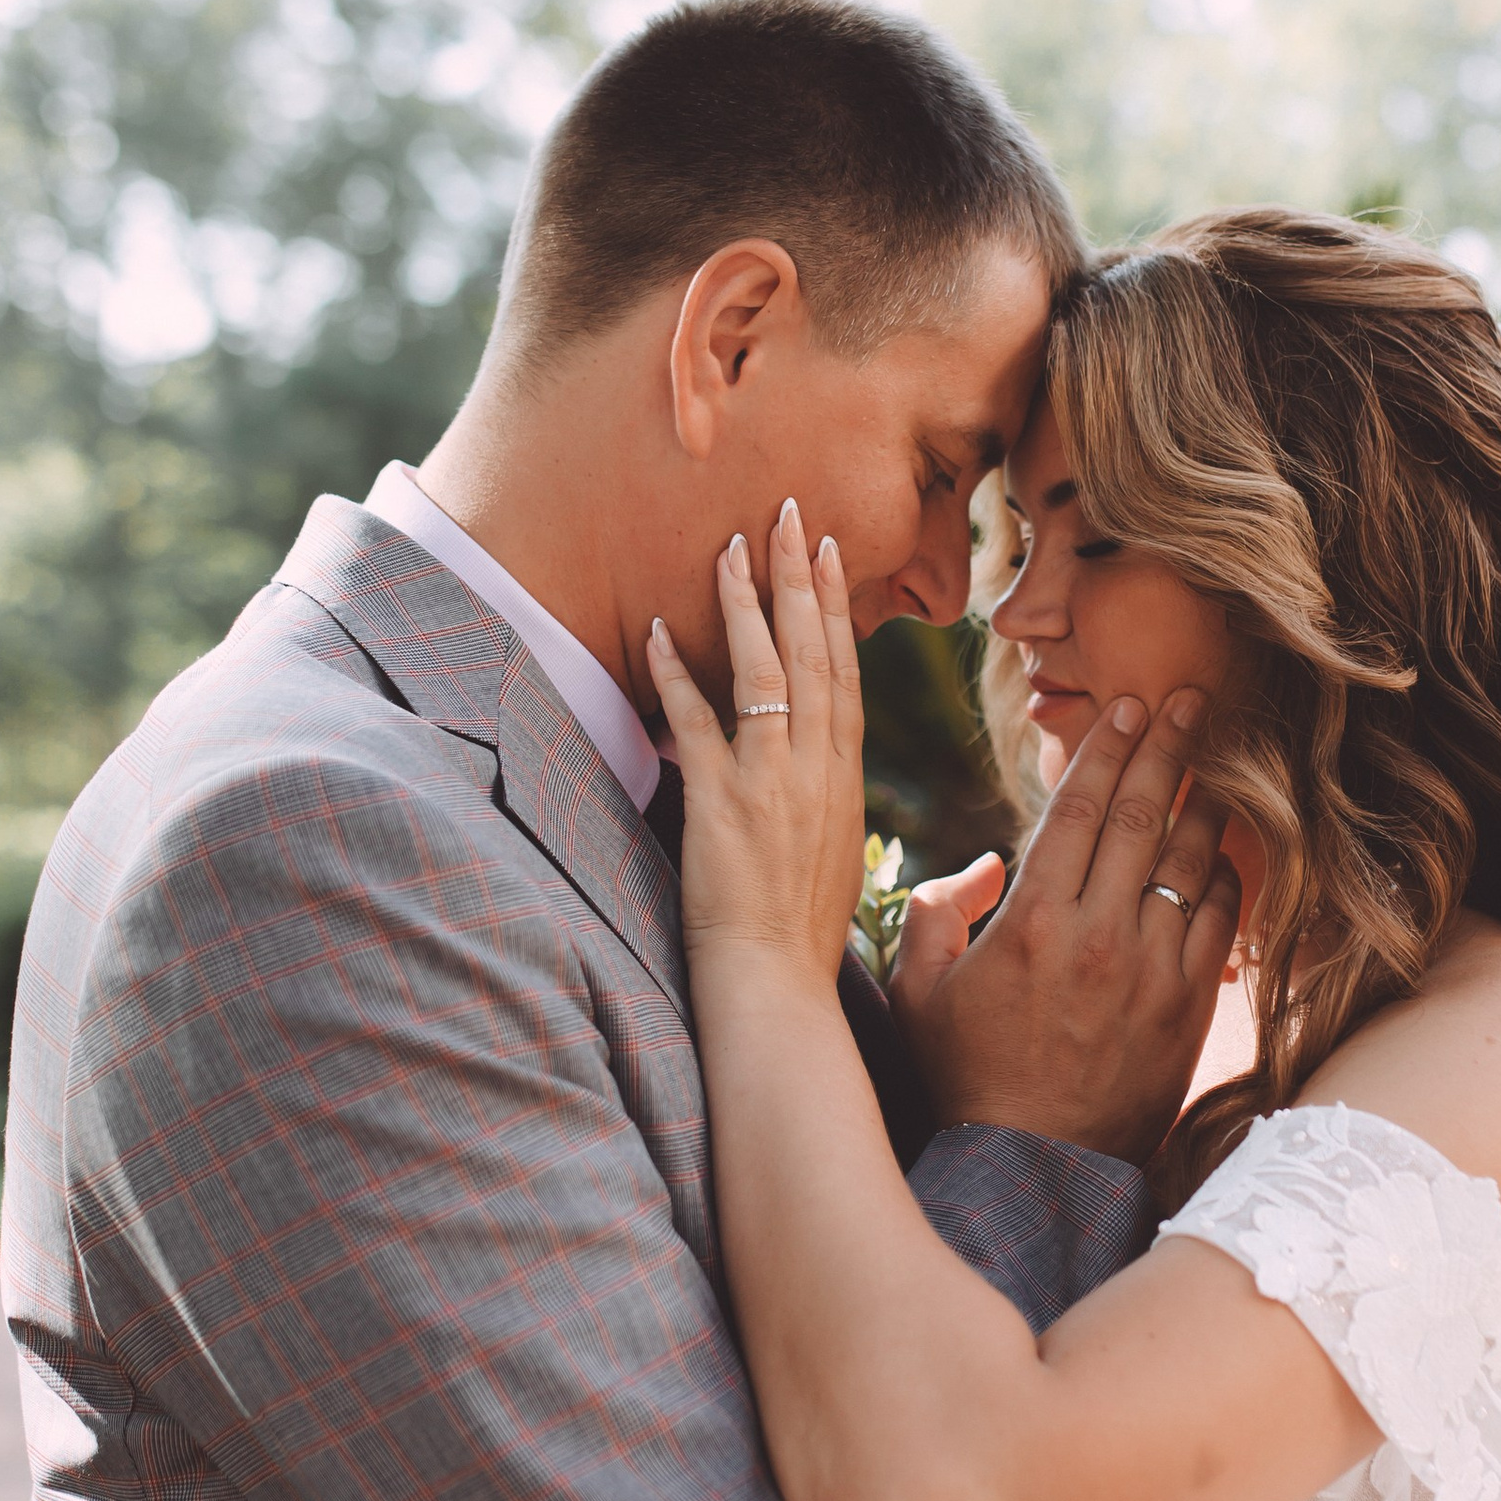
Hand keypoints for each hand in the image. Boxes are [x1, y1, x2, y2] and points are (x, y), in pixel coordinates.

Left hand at [649, 502, 867, 996]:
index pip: (846, 672)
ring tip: (732, 546)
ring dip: (745, 604)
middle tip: (788, 514)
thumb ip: (824, 799)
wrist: (778, 986)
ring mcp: (771, 781)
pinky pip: (695, 722)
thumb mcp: (834, 854)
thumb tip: (815, 766)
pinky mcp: (721, 802)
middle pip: (813, 652)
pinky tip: (654, 629)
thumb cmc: (801, 935)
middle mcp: (816, 768)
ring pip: (764, 671)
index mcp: (844, 778)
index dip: (837, 607)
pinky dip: (674, 673)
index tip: (829, 553)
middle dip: (799, 577)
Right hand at [891, 693, 1241, 1163]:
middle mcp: (1099, 934)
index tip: (1130, 706)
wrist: (1031, 1166)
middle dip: (1169, 748)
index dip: (1108, 749)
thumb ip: (935, 913)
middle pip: (1144, 816)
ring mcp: (1152, 970)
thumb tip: (983, 867)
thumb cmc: (964, 1076)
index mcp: (1032, 919)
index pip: (1081, 809)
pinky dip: (1226, 879)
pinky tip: (1224, 854)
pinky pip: (1221, 923)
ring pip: (1192, 863)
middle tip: (1190, 698)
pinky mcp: (1189, 1008)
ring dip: (1203, 804)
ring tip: (1214, 764)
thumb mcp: (917, 991)